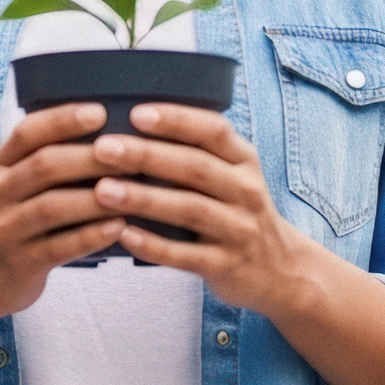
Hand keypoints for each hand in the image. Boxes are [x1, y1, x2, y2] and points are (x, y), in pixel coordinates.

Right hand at [0, 102, 127, 319]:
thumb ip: (47, 162)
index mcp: (0, 166)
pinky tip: (119, 227)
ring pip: (52, 207)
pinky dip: (91, 235)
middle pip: (44, 166)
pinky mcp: (21, 263)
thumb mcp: (17, 186)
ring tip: (132, 191)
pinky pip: (59, 247)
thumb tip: (108, 134)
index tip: (100, 111)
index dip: (63, 120)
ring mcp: (6, 229)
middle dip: (90, 158)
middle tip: (130, 154)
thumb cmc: (18, 222)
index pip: (27, 133)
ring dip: (95, 198)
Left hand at [89, 103, 326, 316]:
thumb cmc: (238, 211)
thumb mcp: (233, 175)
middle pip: (195, 167)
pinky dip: (153, 245)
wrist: (281, 271)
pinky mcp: (226, 266)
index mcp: (244, 161)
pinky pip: (185, 256)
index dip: (176, 120)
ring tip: (102, 190)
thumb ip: (197, 152)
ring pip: (189, 209)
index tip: (136, 113)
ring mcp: (239, 230)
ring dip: (144, 199)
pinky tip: (122, 235)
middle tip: (103, 148)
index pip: (213, 130)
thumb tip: (131, 123)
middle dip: (146, 155)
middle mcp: (246, 191)